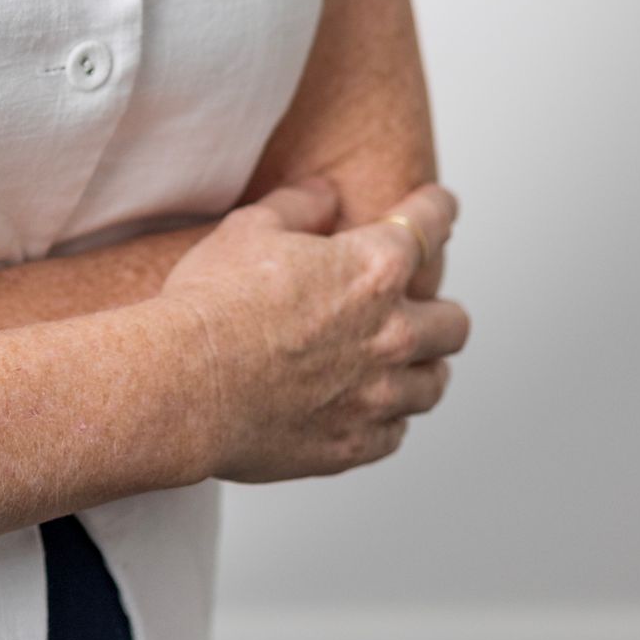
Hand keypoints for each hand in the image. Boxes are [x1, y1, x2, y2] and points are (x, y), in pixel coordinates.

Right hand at [161, 176, 470, 482]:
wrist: (185, 384)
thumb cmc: (212, 303)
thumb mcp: (249, 228)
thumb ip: (298, 206)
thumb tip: (324, 195)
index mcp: (372, 269)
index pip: (428, 227)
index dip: (437, 210)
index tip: (441, 207)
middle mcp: (392, 333)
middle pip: (454, 323)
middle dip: (441, 308)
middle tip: (424, 305)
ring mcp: (378, 397)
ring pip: (433, 385)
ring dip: (423, 368)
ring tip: (407, 363)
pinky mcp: (355, 445)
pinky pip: (396, 434)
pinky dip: (388, 418)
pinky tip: (370, 407)